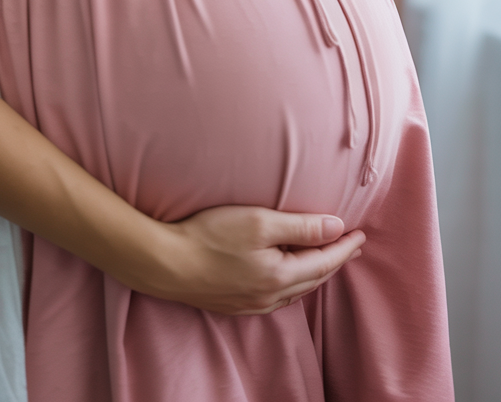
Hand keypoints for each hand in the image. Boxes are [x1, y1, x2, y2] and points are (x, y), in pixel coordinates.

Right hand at [155, 206, 363, 314]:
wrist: (164, 263)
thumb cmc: (209, 236)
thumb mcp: (258, 222)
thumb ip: (300, 226)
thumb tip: (336, 228)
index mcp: (280, 276)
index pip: (324, 262)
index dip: (344, 247)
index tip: (361, 234)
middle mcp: (270, 296)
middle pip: (313, 279)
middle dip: (334, 261)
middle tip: (351, 246)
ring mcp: (251, 304)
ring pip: (295, 290)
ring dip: (314, 273)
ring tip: (325, 258)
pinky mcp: (234, 304)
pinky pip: (277, 296)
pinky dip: (292, 282)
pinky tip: (288, 275)